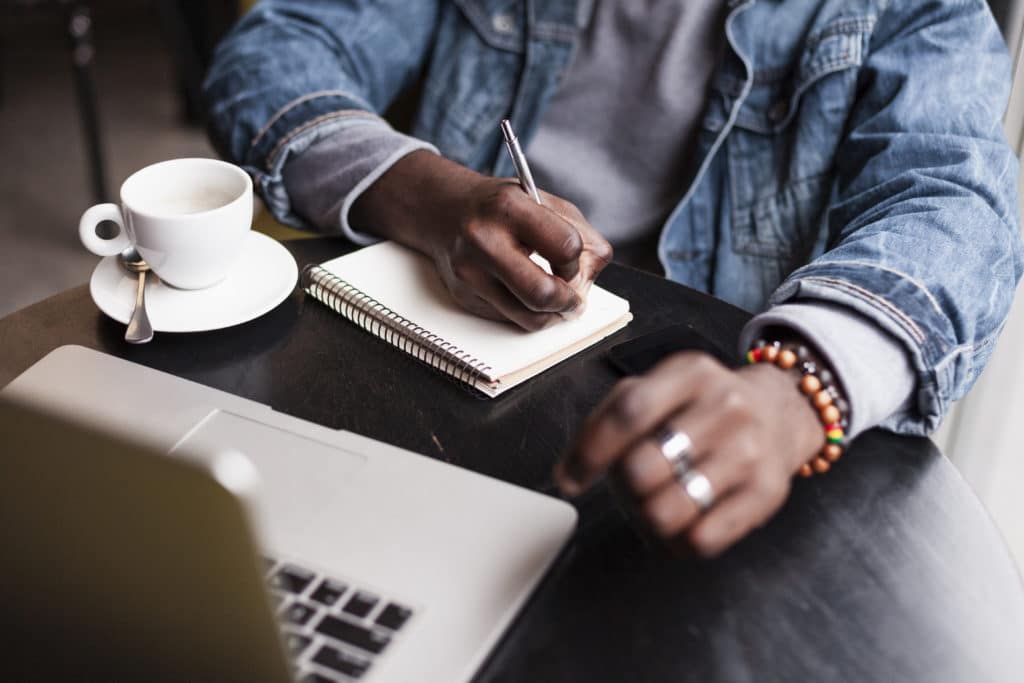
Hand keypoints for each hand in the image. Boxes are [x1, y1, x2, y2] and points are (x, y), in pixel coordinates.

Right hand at [351, 151, 612, 330]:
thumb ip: (580, 236)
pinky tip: (526, 295)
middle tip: (574, 300)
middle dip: (568, 302)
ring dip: (551, 315)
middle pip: (542, 293)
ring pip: (527, 317)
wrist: (445, 210)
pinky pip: (509, 319)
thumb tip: (587, 281)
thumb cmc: (502, 207)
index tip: (572, 263)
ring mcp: (469, 272)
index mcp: (509, 207)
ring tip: (556, 302)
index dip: (577, 262)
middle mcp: (483, 239)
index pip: (565, 247)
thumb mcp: (545, 202)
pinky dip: (527, 314)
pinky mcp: (463, 296)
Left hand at [554, 352, 822, 556]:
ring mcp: (748, 450)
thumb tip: (568, 473)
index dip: (590, 451)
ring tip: (655, 506)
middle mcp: (724, 407)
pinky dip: (678, 541)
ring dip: (647, 520)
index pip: (629, 412)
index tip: (569, 480)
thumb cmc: (702, 407)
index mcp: (689, 373)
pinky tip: (682, 523)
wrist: (782, 413)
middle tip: (631, 487)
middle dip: (624, 488)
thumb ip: (609, 419)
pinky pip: (701, 539)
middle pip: (643, 467)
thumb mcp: (659, 390)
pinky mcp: (765, 493)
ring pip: (667, 511)